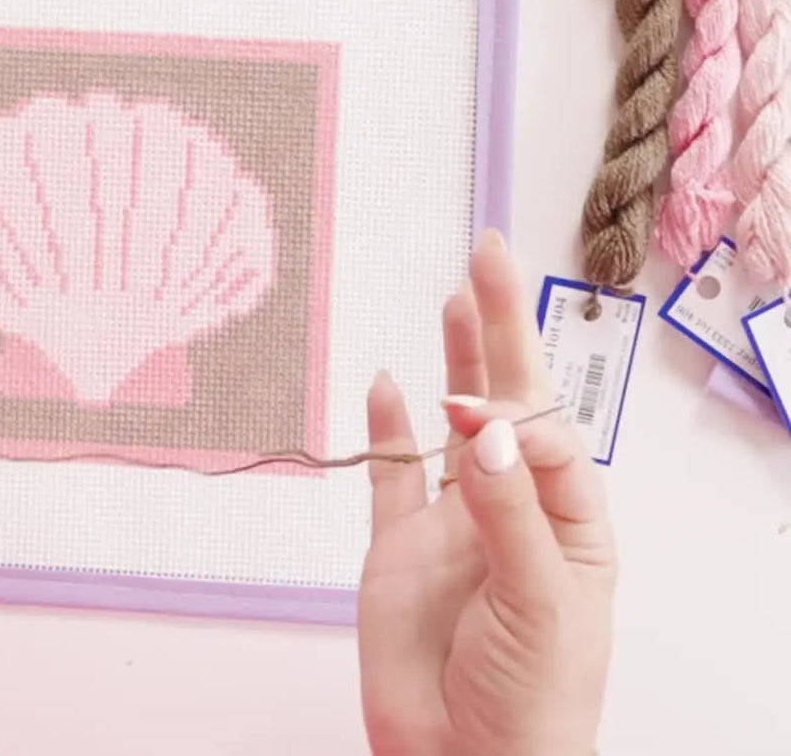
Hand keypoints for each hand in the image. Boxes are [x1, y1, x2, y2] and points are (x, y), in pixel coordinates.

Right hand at [357, 230, 615, 755]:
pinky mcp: (396, 551)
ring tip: (451, 295)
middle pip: (506, 403)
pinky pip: (389, 476)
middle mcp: (512, 510)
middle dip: (498, 330)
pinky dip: (386, 428)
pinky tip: (388, 383)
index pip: (544, 435)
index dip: (511, 408)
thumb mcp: (542, 601)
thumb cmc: (536, 700)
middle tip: (487, 255)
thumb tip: (486, 429)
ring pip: (449, 428)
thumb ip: (507, 511)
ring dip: (452, 363)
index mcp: (570, 521)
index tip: (475, 408)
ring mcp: (451, 528)